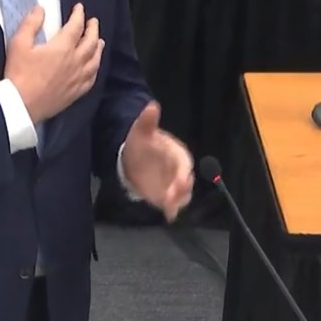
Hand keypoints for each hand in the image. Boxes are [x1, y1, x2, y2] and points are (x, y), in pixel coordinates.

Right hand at [5, 3, 104, 123]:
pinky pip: (91, 79)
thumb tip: (40, 9)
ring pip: (95, 60)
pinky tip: (94, 67)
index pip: (76, 26)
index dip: (79, 15)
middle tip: (93, 22)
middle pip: (91, 42)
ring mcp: (77, 78)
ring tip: (100, 42)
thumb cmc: (19, 74)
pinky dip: (95, 69)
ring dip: (98, 48)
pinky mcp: (75, 92)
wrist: (21, 104)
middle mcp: (75, 62)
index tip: (79, 8)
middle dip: (93, 29)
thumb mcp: (18, 44)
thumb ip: (30, 24)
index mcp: (62, 48)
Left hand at [120, 102, 193, 221]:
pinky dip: (171, 210)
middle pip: (186, 183)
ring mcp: (174, 185)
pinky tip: (167, 215)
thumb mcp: (141, 131)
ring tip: (169, 208)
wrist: (134, 158)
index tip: (178, 181)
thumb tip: (151, 105)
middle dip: (180, 191)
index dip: (182, 173)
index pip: (184, 164)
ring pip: (182, 196)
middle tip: (170, 198)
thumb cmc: (142, 143)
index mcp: (178, 154)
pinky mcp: (168, 196)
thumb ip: (148, 121)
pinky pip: (173, 204)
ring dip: (177, 202)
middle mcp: (180, 171)